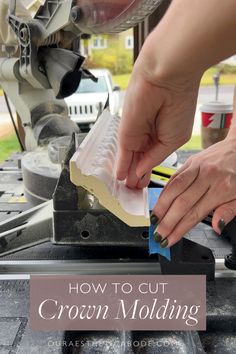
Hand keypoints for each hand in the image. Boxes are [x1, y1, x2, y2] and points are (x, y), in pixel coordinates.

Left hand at [116, 58, 199, 188]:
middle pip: (140, 161)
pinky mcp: (125, 132)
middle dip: (136, 176)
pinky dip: (120, 165)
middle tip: (133, 190)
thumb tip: (142, 171)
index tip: (144, 185)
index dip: (148, 172)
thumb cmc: (178, 104)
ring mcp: (136, 134)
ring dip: (128, 174)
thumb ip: (156, 157)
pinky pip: (122, 153)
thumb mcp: (174, 140)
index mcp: (163, 135)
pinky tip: (119, 177)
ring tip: (126, 189)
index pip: (152, 158)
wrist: (167, 80)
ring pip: (130, 159)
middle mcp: (148, 136)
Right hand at [152, 129, 235, 247]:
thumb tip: (217, 227)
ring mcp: (196, 167)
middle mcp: (206, 177)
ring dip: (161, 206)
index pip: (195, 214)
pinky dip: (164, 191)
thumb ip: (229, 212)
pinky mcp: (189, 161)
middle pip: (181, 203)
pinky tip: (159, 202)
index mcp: (220, 189)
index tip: (170, 239)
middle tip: (158, 234)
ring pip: (173, 188)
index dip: (180, 229)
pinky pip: (173, 177)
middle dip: (167, 221)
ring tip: (154, 220)